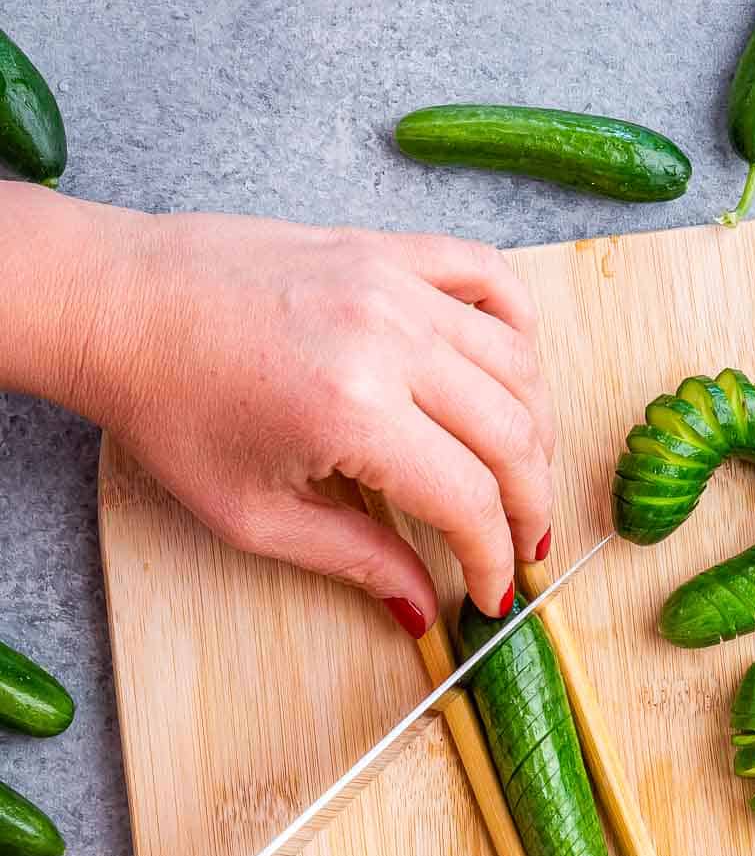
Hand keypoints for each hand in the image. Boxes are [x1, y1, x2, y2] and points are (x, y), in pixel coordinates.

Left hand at [5, 189, 555, 627]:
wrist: (115, 305)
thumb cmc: (168, 410)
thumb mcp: (253, 515)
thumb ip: (353, 559)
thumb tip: (421, 607)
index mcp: (352, 411)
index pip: (468, 499)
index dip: (493, 558)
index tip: (493, 592)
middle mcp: (388, 338)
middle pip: (513, 433)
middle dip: (530, 504)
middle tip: (524, 544)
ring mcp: (393, 282)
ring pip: (517, 360)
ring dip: (537, 428)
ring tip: (522, 474)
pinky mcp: (385, 248)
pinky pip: (487, 274)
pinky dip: (519, 324)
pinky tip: (514, 372)